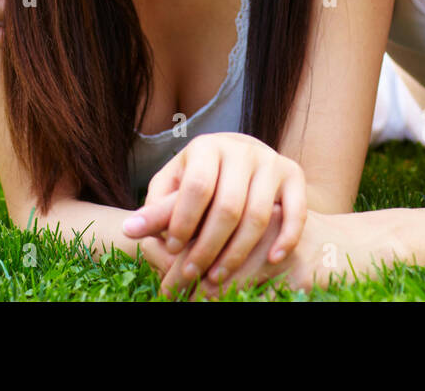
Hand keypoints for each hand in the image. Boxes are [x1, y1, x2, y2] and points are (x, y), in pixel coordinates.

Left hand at [122, 133, 305, 290]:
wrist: (243, 157)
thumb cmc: (200, 179)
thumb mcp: (175, 187)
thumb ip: (156, 209)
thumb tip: (129, 229)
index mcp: (207, 147)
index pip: (197, 187)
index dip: (183, 222)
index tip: (171, 249)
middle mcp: (242, 149)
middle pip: (228, 206)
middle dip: (207, 247)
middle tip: (190, 274)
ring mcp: (271, 161)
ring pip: (259, 215)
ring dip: (238, 253)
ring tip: (217, 277)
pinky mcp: (294, 174)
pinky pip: (296, 212)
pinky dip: (286, 239)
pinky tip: (271, 260)